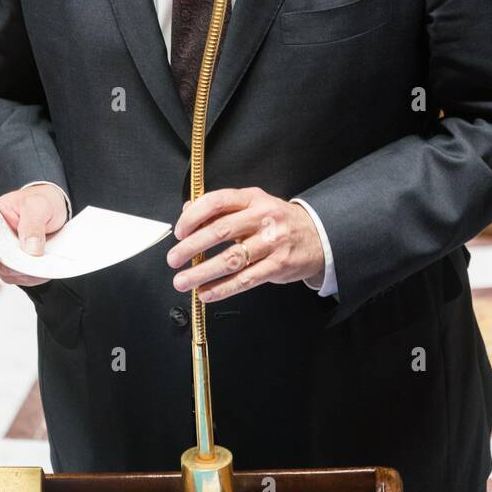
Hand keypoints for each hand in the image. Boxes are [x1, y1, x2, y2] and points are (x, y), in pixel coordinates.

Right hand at [0, 184, 67, 286]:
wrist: (52, 209)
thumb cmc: (40, 202)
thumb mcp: (38, 205)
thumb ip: (32, 225)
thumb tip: (30, 250)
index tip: (9, 253)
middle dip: (16, 263)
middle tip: (36, 262)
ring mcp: (0, 254)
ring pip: (7, 271)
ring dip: (25, 272)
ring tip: (44, 267)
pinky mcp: (12, 266)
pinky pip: (18, 277)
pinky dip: (31, 276)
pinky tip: (43, 271)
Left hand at [168, 187, 325, 302]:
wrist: (317, 236)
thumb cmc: (278, 221)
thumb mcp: (253, 205)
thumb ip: (222, 208)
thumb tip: (189, 210)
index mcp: (252, 198)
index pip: (217, 202)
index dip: (193, 216)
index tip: (179, 232)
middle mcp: (263, 217)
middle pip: (220, 231)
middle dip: (191, 247)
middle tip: (174, 259)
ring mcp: (272, 242)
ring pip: (231, 259)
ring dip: (202, 272)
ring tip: (183, 281)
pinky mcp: (278, 265)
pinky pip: (246, 279)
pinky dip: (223, 288)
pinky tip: (207, 293)